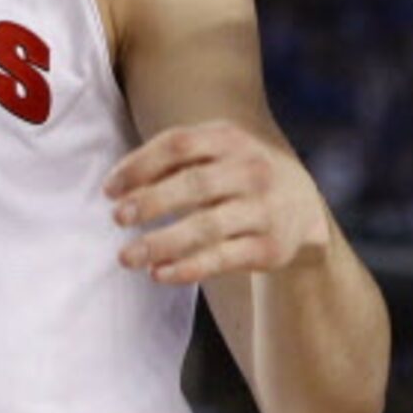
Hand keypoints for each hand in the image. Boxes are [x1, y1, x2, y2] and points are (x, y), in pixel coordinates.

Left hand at [105, 121, 332, 285]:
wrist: (302, 208)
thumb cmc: (238, 176)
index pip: (179, 144)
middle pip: (194, 185)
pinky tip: (158, 274)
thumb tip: (117, 187)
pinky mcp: (269, 247)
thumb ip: (173, 162)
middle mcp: (252, 171)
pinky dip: (188, 268)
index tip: (109, 189)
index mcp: (231, 139)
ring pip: (207, 227)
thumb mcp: (217, 154)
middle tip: (116, 218)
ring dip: (161, 243)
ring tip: (126, 256)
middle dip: (150, 202)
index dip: (140, 165)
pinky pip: (223, 259)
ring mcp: (263, 210)